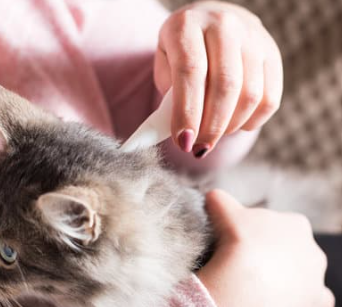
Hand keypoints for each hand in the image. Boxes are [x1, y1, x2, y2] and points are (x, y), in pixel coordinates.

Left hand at [155, 1, 282, 157]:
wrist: (210, 25)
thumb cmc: (180, 56)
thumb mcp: (164, 69)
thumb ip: (170, 99)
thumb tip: (183, 137)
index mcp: (187, 25)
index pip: (190, 71)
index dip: (187, 111)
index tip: (183, 142)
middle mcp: (223, 24)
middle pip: (225, 85)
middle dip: (211, 127)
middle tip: (199, 148)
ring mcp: (253, 36)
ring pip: (250, 95)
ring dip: (230, 127)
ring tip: (213, 135)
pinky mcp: (273, 54)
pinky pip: (269, 99)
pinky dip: (252, 122)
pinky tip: (234, 125)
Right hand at [197, 190, 333, 306]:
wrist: (246, 276)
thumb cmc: (238, 240)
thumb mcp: (224, 209)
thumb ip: (219, 200)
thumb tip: (211, 196)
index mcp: (295, 228)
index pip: (284, 228)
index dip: (261, 235)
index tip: (243, 242)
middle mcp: (311, 258)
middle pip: (301, 261)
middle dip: (287, 266)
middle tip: (259, 272)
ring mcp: (310, 291)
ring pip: (317, 296)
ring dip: (308, 301)